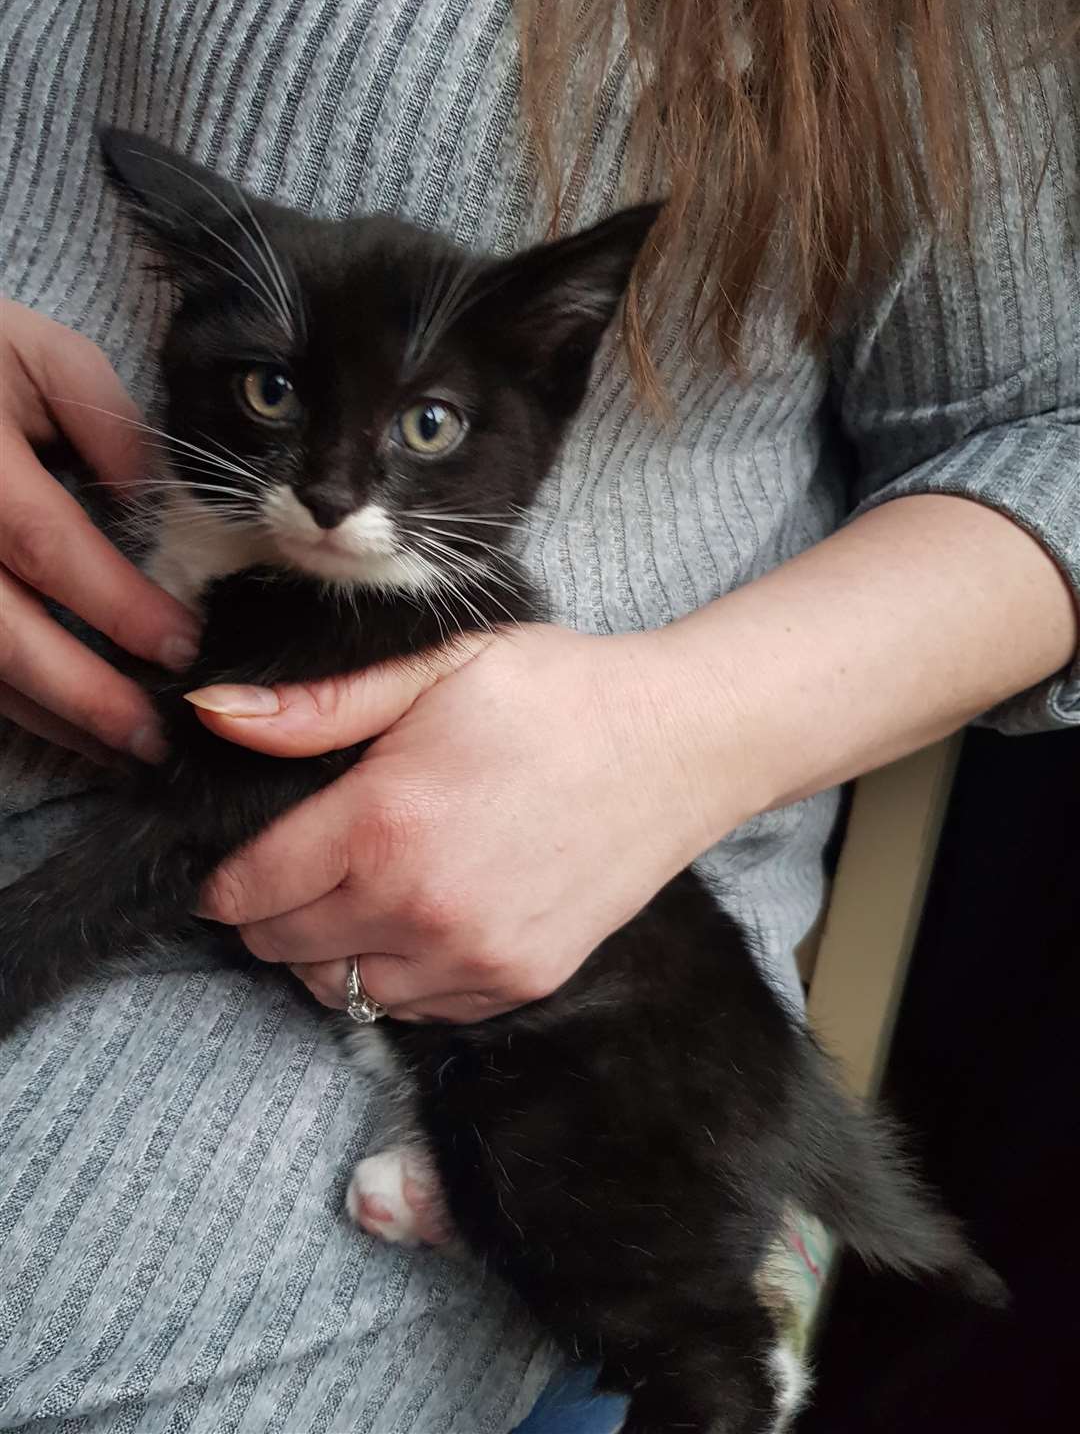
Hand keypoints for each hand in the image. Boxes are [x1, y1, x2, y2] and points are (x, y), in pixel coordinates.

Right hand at [0, 300, 199, 760]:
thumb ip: (109, 429)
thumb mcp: (42, 358)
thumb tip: (164, 513)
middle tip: (153, 735)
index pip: (46, 545)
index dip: (115, 603)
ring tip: (119, 748)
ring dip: (46, 715)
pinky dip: (12, 704)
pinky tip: (64, 726)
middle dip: (80, 693)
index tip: (181, 644)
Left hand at [194, 625, 732, 1020]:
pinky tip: (418, 920)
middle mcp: (421, 908)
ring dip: (328, 952)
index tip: (232, 867)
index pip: (249, 889)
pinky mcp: (518, 984)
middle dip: (268, 915)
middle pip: (285, 948)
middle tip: (296, 871)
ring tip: (357, 895)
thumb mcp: (434, 670)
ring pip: (343, 990)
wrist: (679, 743)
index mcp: (384, 823)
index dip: (224, 880)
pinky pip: (415, 1010)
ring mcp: (474, 958)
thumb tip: (211, 717)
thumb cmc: (556, 693)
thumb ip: (317, 708)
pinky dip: (396, 975)